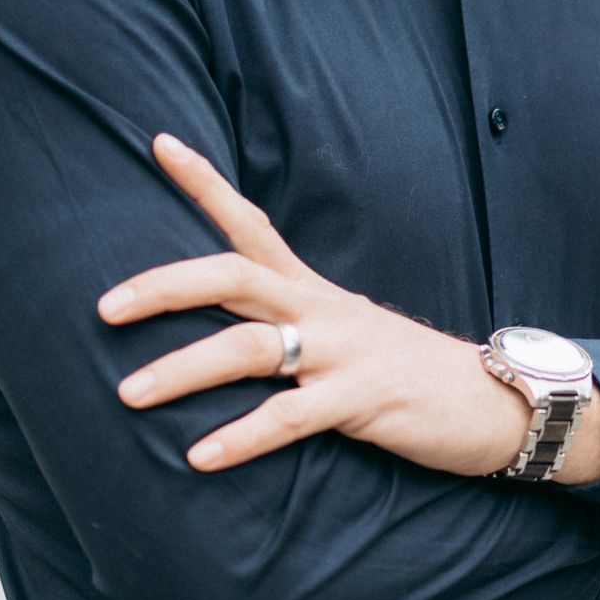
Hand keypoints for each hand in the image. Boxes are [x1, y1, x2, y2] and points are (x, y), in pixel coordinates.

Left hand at [100, 135, 530, 477]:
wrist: (495, 400)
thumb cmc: (408, 373)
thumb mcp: (344, 336)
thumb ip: (289, 330)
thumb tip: (225, 338)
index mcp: (312, 291)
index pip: (249, 223)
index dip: (204, 182)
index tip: (159, 142)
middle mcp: (321, 311)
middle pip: (233, 276)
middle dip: (164, 286)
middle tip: (104, 307)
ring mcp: (342, 353)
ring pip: (249, 349)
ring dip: (182, 369)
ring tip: (127, 394)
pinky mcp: (363, 400)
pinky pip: (290, 418)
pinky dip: (241, 438)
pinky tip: (199, 458)